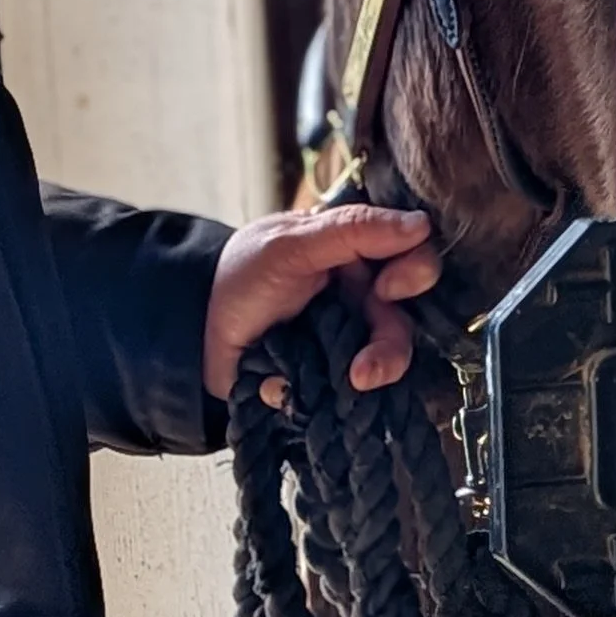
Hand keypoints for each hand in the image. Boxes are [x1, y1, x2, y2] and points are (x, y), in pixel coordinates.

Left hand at [203, 203, 440, 404]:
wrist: (194, 331)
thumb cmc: (241, 275)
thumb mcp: (293, 244)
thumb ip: (354, 230)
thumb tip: (422, 225)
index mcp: (355, 254)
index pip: (410, 257)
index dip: (415, 272)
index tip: (392, 287)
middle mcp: (360, 296)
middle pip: (405, 319)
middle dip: (393, 342)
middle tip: (372, 355)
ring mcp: (348, 338)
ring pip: (387, 358)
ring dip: (377, 369)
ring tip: (354, 381)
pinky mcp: (332, 374)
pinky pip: (358, 389)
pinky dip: (340, 392)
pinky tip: (306, 387)